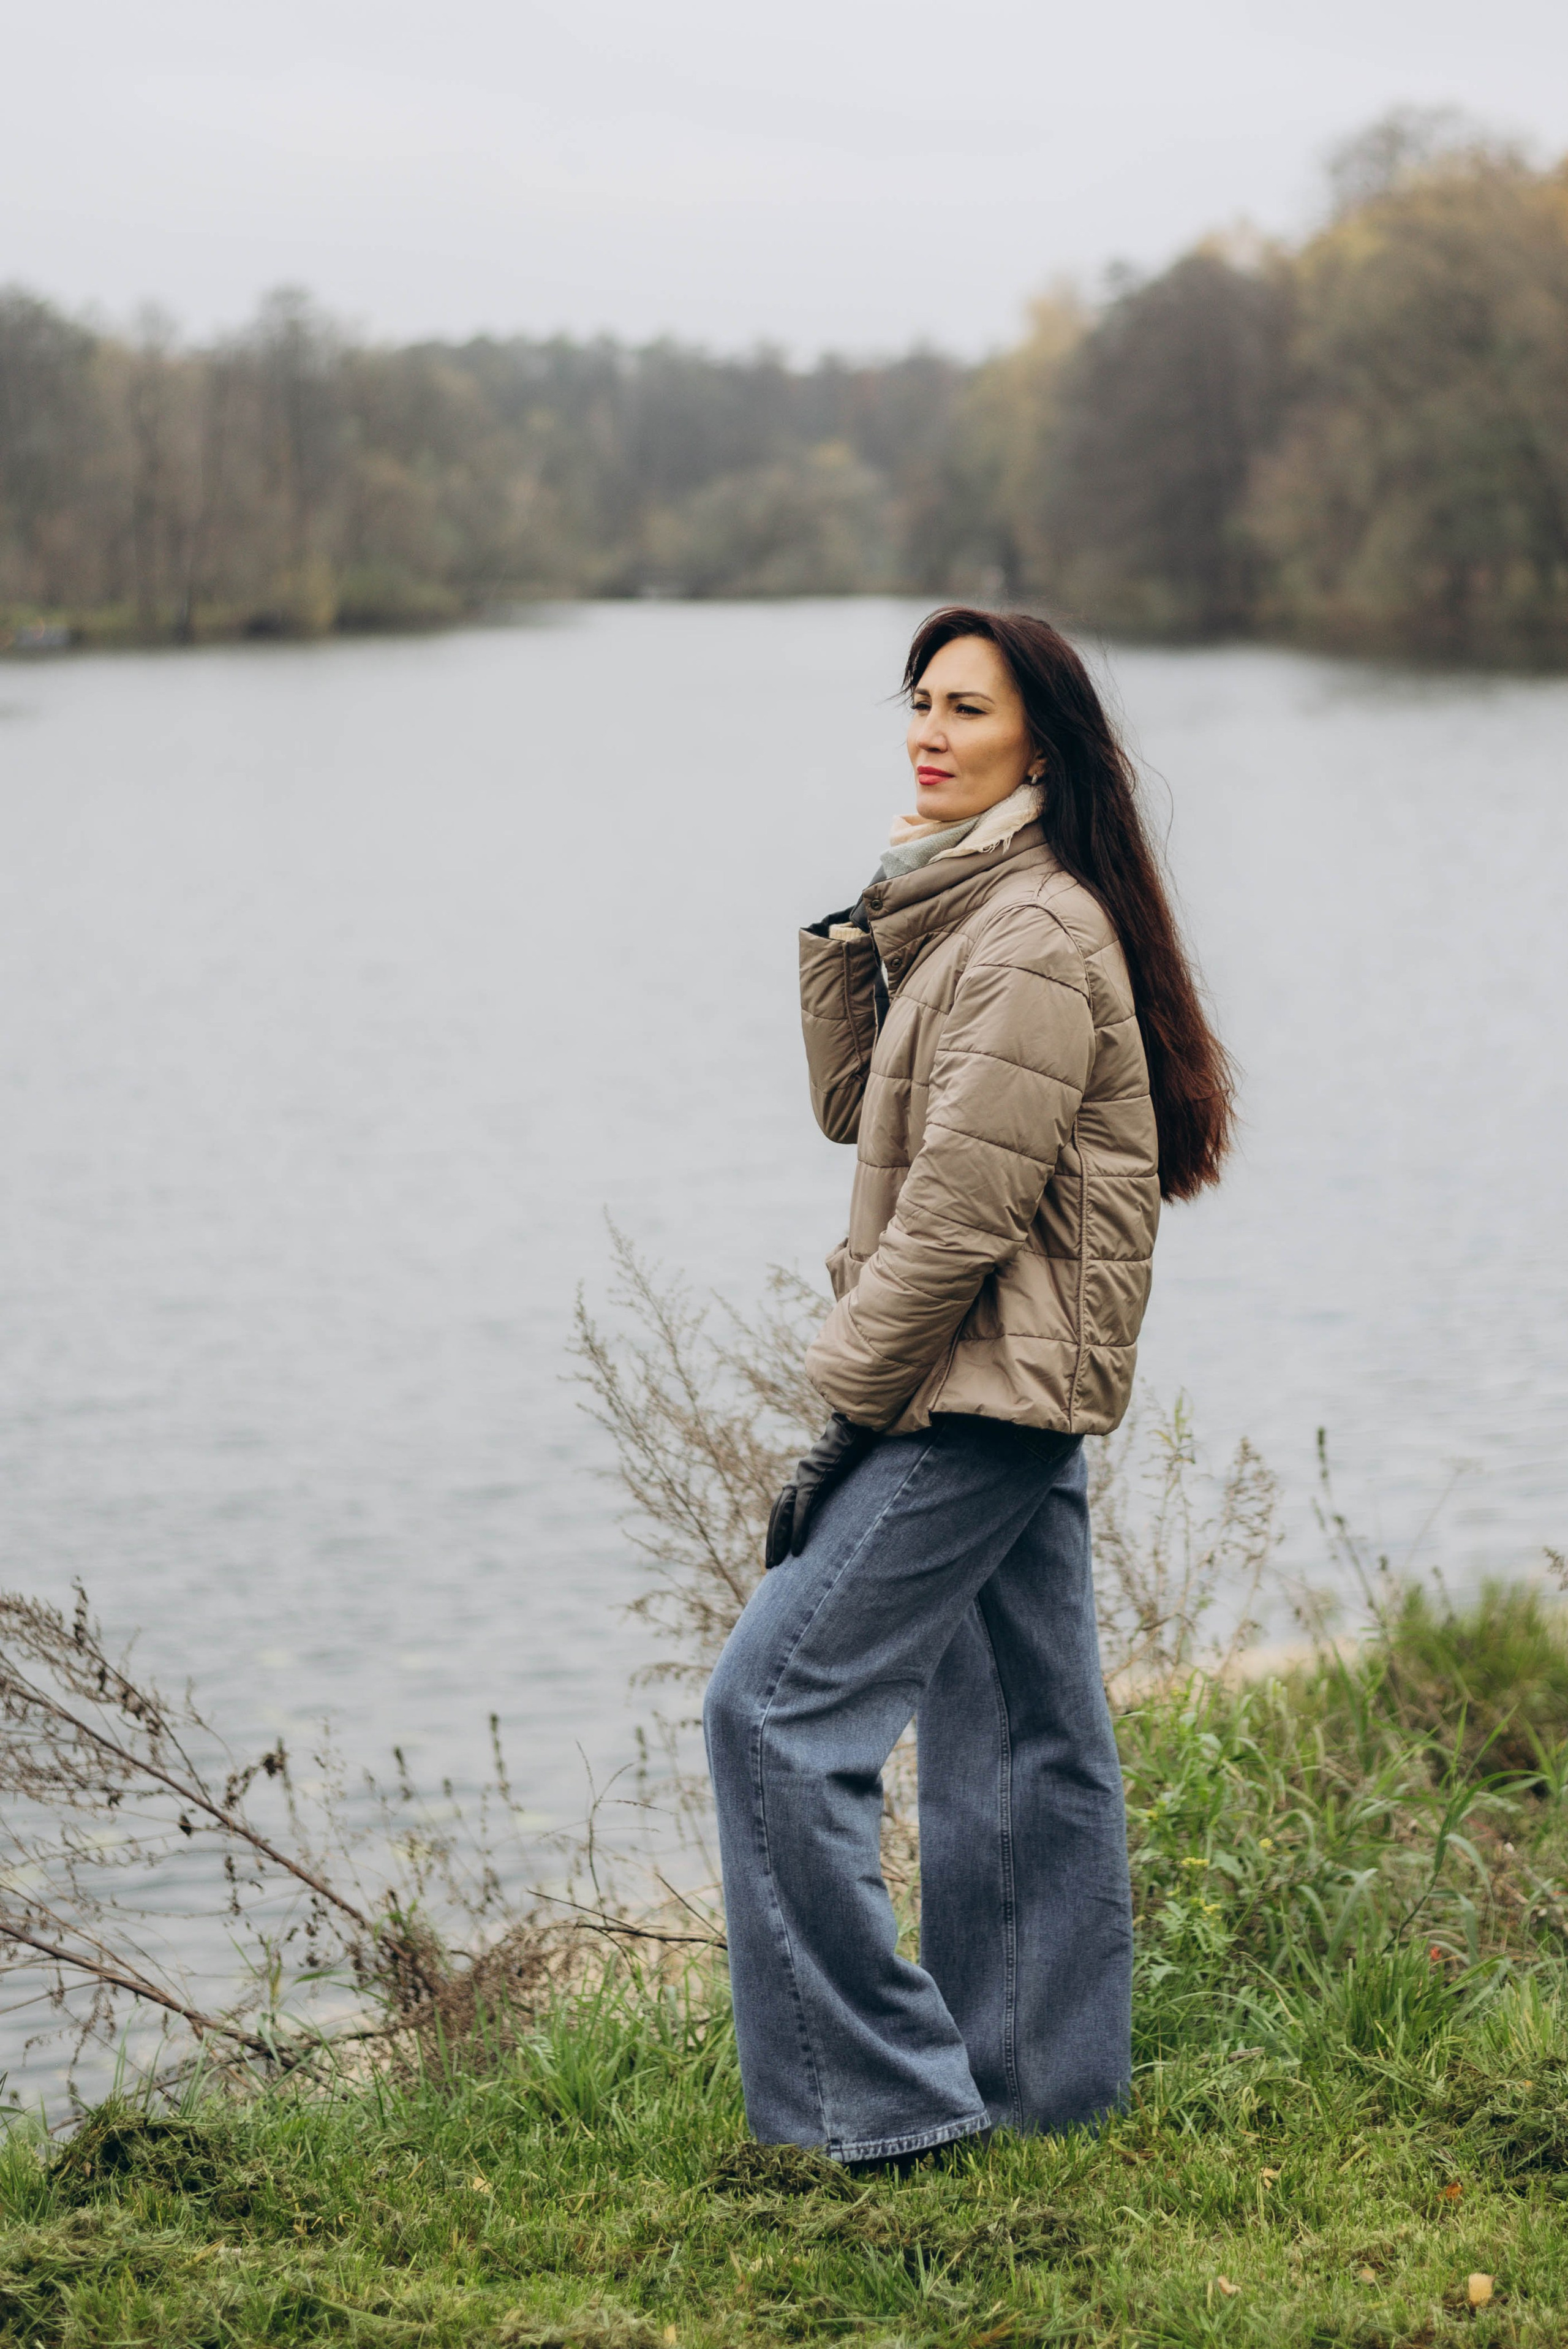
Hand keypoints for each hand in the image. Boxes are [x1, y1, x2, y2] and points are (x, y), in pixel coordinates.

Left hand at [764, 1414, 878, 1567]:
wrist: (857, 1424)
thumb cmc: (855, 1443)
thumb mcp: (843, 1466)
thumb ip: (837, 1478)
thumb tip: (843, 1487)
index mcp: (804, 1475)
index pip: (783, 1505)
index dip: (778, 1527)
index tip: (778, 1548)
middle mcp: (799, 1477)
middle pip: (777, 1513)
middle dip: (773, 1539)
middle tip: (770, 1565)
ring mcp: (804, 1477)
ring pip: (783, 1514)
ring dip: (779, 1540)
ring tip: (778, 1563)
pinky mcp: (814, 1479)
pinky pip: (802, 1510)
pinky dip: (798, 1530)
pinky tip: (797, 1550)